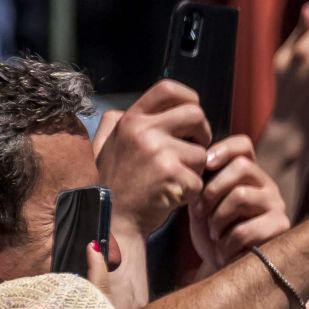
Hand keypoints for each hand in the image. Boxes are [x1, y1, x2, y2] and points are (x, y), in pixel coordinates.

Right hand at [95, 78, 212, 236]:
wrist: (111, 219)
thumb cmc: (111, 183)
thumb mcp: (105, 143)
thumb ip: (118, 122)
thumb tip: (137, 108)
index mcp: (130, 120)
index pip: (168, 89)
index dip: (189, 98)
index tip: (193, 112)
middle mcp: (144, 131)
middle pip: (196, 115)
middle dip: (202, 134)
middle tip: (193, 151)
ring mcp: (160, 154)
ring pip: (203, 153)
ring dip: (196, 169)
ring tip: (174, 180)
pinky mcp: (174, 178)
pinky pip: (200, 180)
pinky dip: (192, 192)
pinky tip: (172, 196)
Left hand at [187, 135, 290, 271]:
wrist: (223, 270)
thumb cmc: (212, 234)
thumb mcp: (201, 204)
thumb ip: (201, 182)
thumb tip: (192, 162)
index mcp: (247, 175)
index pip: (243, 145)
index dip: (223, 149)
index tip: (205, 165)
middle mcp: (266, 186)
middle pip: (242, 167)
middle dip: (212, 190)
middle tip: (198, 212)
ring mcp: (276, 206)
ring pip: (241, 195)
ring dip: (217, 218)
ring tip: (213, 234)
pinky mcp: (281, 228)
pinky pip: (246, 228)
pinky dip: (226, 242)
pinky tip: (222, 250)